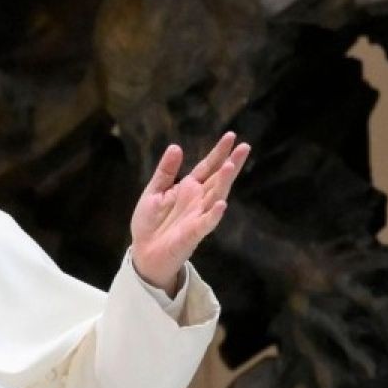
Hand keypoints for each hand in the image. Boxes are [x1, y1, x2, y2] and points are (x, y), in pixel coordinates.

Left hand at [130, 131, 248, 294]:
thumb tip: (176, 146)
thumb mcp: (153, 192)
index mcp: (188, 188)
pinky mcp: (194, 233)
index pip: (207, 167)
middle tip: (244, 147)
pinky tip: (222, 204)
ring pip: (216, 196)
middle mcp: (198, 200)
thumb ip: (165, 171)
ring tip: (230, 166)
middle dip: (230, 164)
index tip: (231, 136)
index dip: (218, 153)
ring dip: (224, 183)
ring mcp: (198, 215)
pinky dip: (214, 214)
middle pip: (218, 179)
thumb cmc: (150, 222)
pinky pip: (206, 223)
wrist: (143, 251)